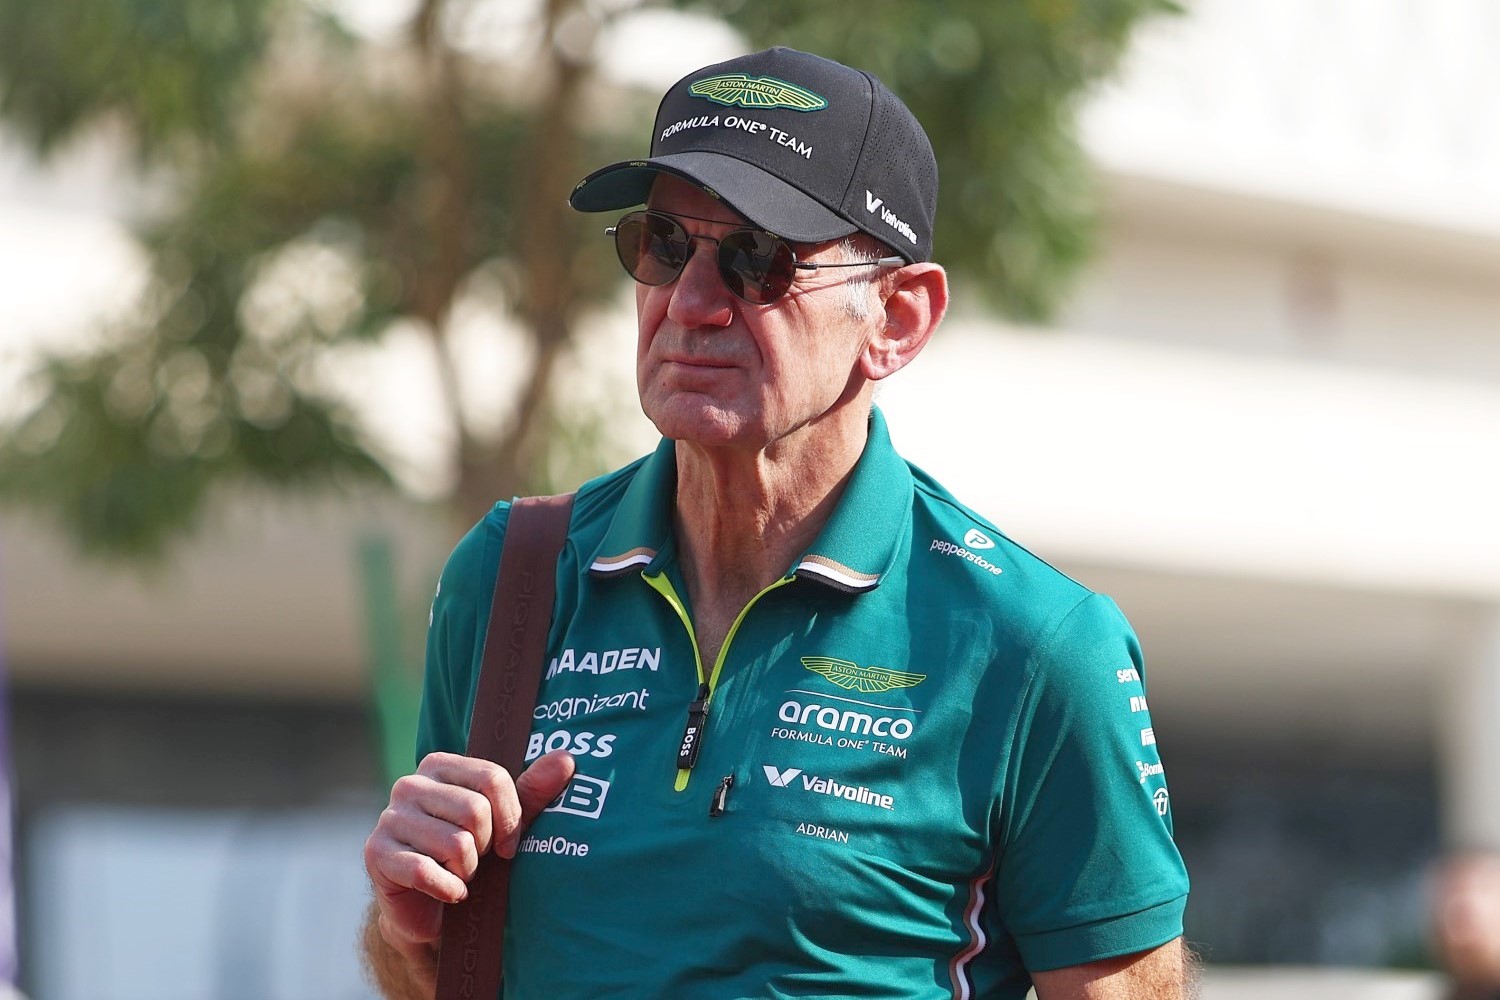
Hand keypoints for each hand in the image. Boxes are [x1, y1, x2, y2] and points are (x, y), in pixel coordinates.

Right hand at [363, 750, 577, 970]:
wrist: (428, 908)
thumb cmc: (471, 855)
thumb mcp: (505, 823)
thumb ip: (533, 791)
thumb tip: (566, 759)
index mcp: (439, 766)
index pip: (491, 778)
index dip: (511, 817)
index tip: (509, 843)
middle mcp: (409, 784)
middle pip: (475, 810)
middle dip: (486, 846)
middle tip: (478, 859)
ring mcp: (389, 818)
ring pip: (455, 843)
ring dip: (468, 870)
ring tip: (461, 872)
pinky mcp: (376, 853)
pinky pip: (426, 871)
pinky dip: (449, 889)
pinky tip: (450, 891)